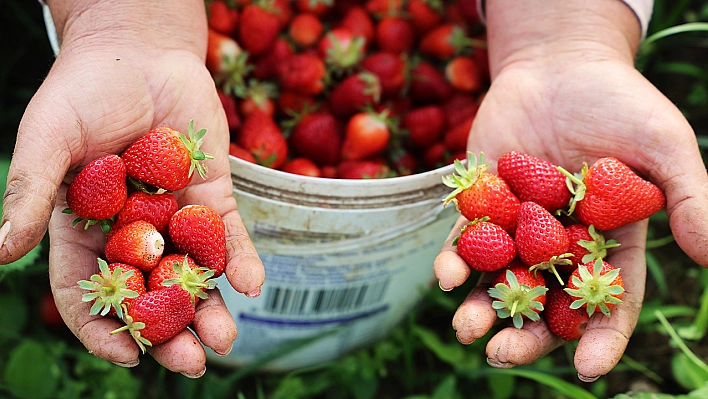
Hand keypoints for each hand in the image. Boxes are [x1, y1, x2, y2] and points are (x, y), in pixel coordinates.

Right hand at [0, 0, 264, 376]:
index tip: (126, 355)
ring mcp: (175, 217)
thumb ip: (30, 191)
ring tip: (225, 339)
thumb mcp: (47, 137)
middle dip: (169, 332)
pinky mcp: (212, 195)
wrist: (140, 49)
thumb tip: (1, 251)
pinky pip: (228, 234)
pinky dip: (240, 259)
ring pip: (193, 273)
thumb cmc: (82, 89)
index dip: (104, 326)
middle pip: (150, 293)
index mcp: (83, 229)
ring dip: (210, 309)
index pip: (90, 290)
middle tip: (192, 363)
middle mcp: (132, 233)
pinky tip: (252, 283)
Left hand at [434, 0, 707, 380]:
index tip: (587, 366)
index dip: (600, 336)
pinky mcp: (480, 204)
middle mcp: (561, 244)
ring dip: (480, 309)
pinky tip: (445, 275)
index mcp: (609, 241)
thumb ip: (686, 198)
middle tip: (501, 355)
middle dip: (525, 334)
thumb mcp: (664, 145)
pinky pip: (464, 240)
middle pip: (545, 303)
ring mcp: (517, 227)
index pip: (607, 300)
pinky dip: (453, 259)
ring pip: (498, 280)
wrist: (559, 65)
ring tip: (466, 330)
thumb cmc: (619, 101)